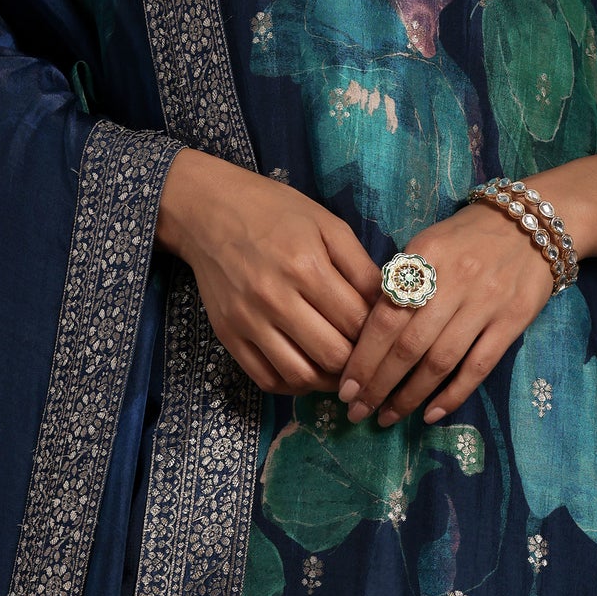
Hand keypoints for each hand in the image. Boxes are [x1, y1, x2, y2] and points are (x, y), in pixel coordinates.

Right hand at [156, 148, 379, 396]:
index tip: (383, 335)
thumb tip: (387, 305)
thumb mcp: (326, 223)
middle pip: (332, 356)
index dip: (377, 334)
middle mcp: (276, 298)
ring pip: (301, 376)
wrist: (209, 210)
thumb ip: (360, 266)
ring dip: (328, 381)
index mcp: (306, 266)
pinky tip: (308, 371)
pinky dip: (293, 385)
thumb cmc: (274, 211)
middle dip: (357, 362)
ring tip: (340, 369)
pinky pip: (266, 379)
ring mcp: (248, 321)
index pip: (356, 322)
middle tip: (366, 357)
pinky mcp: (228, 335)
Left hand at [336, 201, 554, 427]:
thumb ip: (401, 280)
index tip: (345, 387)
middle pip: (408, 345)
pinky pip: (478, 366)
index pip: (385, 316)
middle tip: (357, 410)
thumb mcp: (428, 244)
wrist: (532, 223)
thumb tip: (366, 328)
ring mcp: (485, 303)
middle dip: (378, 384)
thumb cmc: (468, 236)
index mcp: (424, 257)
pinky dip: (454, 394)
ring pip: (440, 361)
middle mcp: (453, 281)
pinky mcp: (512, 321)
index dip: (363, 357)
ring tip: (387, 416)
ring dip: (410, 396)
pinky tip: (431, 414)